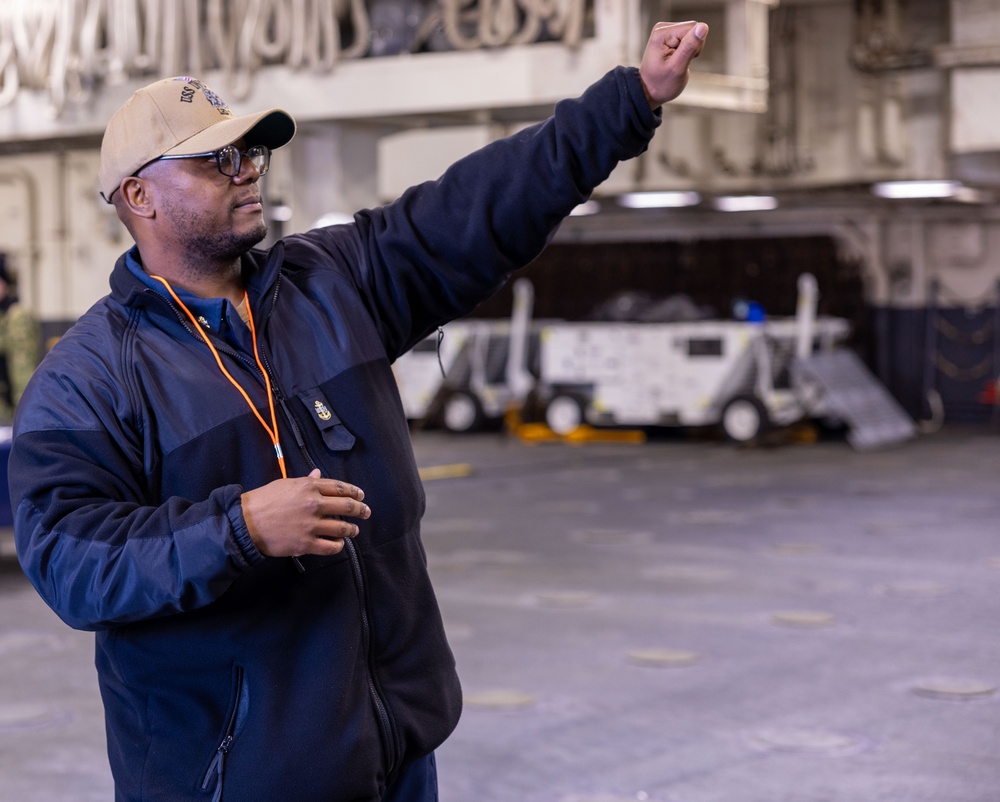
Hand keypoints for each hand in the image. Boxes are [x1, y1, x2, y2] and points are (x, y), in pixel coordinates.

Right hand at [240, 469, 371, 557]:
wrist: (246, 523)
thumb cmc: (264, 500)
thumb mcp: (285, 484)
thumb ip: (306, 481)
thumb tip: (318, 474)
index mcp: (309, 487)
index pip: (339, 488)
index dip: (354, 492)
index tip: (361, 496)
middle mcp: (314, 504)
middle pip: (346, 507)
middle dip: (360, 510)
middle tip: (366, 513)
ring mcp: (311, 525)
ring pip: (342, 528)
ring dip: (351, 530)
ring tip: (354, 530)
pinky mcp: (306, 544)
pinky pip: (330, 547)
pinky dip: (338, 546)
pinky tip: (339, 544)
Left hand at [639, 20, 708, 108]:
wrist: (650, 91)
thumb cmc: (661, 84)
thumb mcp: (677, 68)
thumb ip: (690, 46)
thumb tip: (703, 27)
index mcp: (661, 33)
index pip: (692, 28)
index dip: (694, 46)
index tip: (682, 60)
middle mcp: (662, 28)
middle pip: (693, 28)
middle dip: (692, 47)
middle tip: (680, 62)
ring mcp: (666, 31)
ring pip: (693, 33)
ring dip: (690, 50)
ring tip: (677, 62)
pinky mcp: (671, 36)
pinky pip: (689, 38)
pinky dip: (687, 51)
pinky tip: (677, 59)